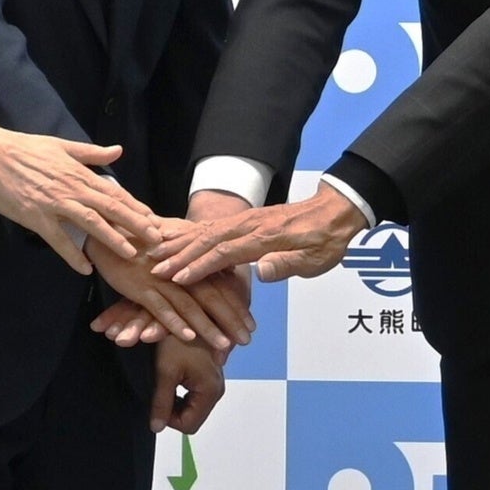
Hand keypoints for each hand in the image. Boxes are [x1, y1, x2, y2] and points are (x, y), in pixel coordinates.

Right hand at [0, 124, 159, 270]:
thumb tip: (118, 151)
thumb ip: (91, 153)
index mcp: (78, 172)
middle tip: (157, 240)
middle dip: (135, 224)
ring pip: (91, 222)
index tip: (154, 219)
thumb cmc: (23, 147)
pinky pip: (57, 239)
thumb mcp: (61, 145)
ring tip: (131, 254)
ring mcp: (53, 203)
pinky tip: (85, 269)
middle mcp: (71, 188)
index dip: (136, 207)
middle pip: (110, 208)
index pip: (114, 191)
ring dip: (112, 239)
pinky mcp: (34, 216)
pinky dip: (72, 255)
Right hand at [90, 238, 238, 348]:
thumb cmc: (141, 238)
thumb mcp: (172, 241)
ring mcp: (160, 278)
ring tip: (224, 346)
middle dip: (230, 320)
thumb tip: (220, 265)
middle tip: (246, 340)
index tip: (251, 324)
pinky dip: (174, 323)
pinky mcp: (140, 286)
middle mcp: (180, 269)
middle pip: (211, 296)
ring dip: (208, 327)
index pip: (219, 284)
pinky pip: (160, 308)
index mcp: (190, 259)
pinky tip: (189, 338)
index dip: (236, 304)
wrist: (108, 228)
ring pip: (190, 305)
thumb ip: (195, 256)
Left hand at [149, 336, 226, 435]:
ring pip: (192, 407)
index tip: (155, 401)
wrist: (190, 310)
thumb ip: (161, 402)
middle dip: (172, 410)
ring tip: (163, 381)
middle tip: (157, 391)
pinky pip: (194, 395)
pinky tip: (171, 376)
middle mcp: (217, 389)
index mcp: (210, 391)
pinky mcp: (209, 375)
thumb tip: (156, 428)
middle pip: (192, 418)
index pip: (188, 425)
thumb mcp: (165, 372)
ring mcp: (214, 382)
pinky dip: (180, 391)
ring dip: (175, 400)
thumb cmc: (177, 338)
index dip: (168, 419)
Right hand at [161, 184, 366, 285]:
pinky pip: (214, 226)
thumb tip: (261, 272)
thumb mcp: (314, 260)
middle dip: (180, 254)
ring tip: (156, 252)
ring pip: (207, 230)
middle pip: (208, 239)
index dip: (200, 266)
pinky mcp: (247, 220)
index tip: (178, 279)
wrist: (335, 211)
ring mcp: (247, 220)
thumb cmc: (326, 240)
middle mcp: (250, 225)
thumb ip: (285, 265)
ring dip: (181, 243)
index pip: (225, 253)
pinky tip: (178, 240)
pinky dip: (192, 234)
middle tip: (155, 267)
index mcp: (265, 238)